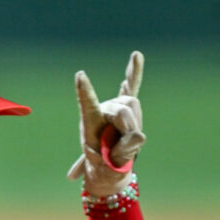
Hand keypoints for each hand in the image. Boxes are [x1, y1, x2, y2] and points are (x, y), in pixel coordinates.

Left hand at [68, 51, 144, 197]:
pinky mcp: (127, 105)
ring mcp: (115, 105)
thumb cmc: (104, 163)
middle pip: (123, 109)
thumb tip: (139, 136)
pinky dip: (135, 71)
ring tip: (125, 139)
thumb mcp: (111, 163)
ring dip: (134, 125)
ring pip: (133, 105)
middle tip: (119, 148)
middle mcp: (103, 108)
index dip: (85, 91)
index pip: (87, 103)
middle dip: (128, 130)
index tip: (80, 75)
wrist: (110, 163)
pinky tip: (136, 56)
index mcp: (91, 121)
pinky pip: (133, 84)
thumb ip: (123, 151)